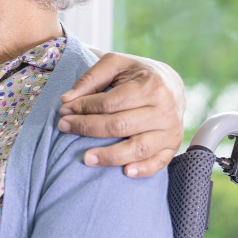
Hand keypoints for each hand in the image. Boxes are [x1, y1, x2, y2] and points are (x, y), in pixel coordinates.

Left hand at [58, 52, 185, 176]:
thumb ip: (91, 78)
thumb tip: (66, 100)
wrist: (171, 84)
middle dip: (87, 128)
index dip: (83, 107)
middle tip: (64, 127)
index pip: (110, 103)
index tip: (64, 109)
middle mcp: (164, 109)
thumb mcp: (116, 65)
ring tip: (86, 158)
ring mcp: (170, 130)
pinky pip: (159, 162)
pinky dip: (143, 170)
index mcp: (151, 85)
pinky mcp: (173, 145)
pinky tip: (124, 172)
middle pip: (119, 126)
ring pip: (137, 148)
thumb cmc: (137, 74)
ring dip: (110, 156)